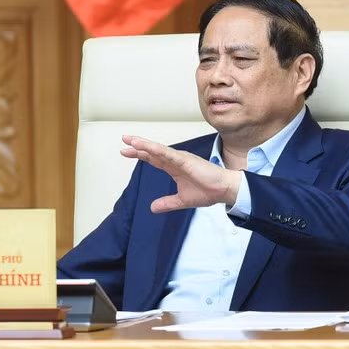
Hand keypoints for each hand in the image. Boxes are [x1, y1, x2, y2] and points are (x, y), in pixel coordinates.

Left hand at [121, 135, 241, 212]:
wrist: (224, 191)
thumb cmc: (208, 191)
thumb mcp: (182, 200)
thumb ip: (167, 203)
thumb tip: (152, 207)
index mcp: (174, 168)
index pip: (153, 159)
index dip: (140, 154)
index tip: (126, 151)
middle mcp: (176, 160)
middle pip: (153, 151)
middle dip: (138, 146)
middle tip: (124, 140)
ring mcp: (181, 159)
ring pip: (159, 150)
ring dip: (144, 145)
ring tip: (131, 140)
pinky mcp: (186, 160)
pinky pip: (168, 154)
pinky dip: (156, 150)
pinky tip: (145, 147)